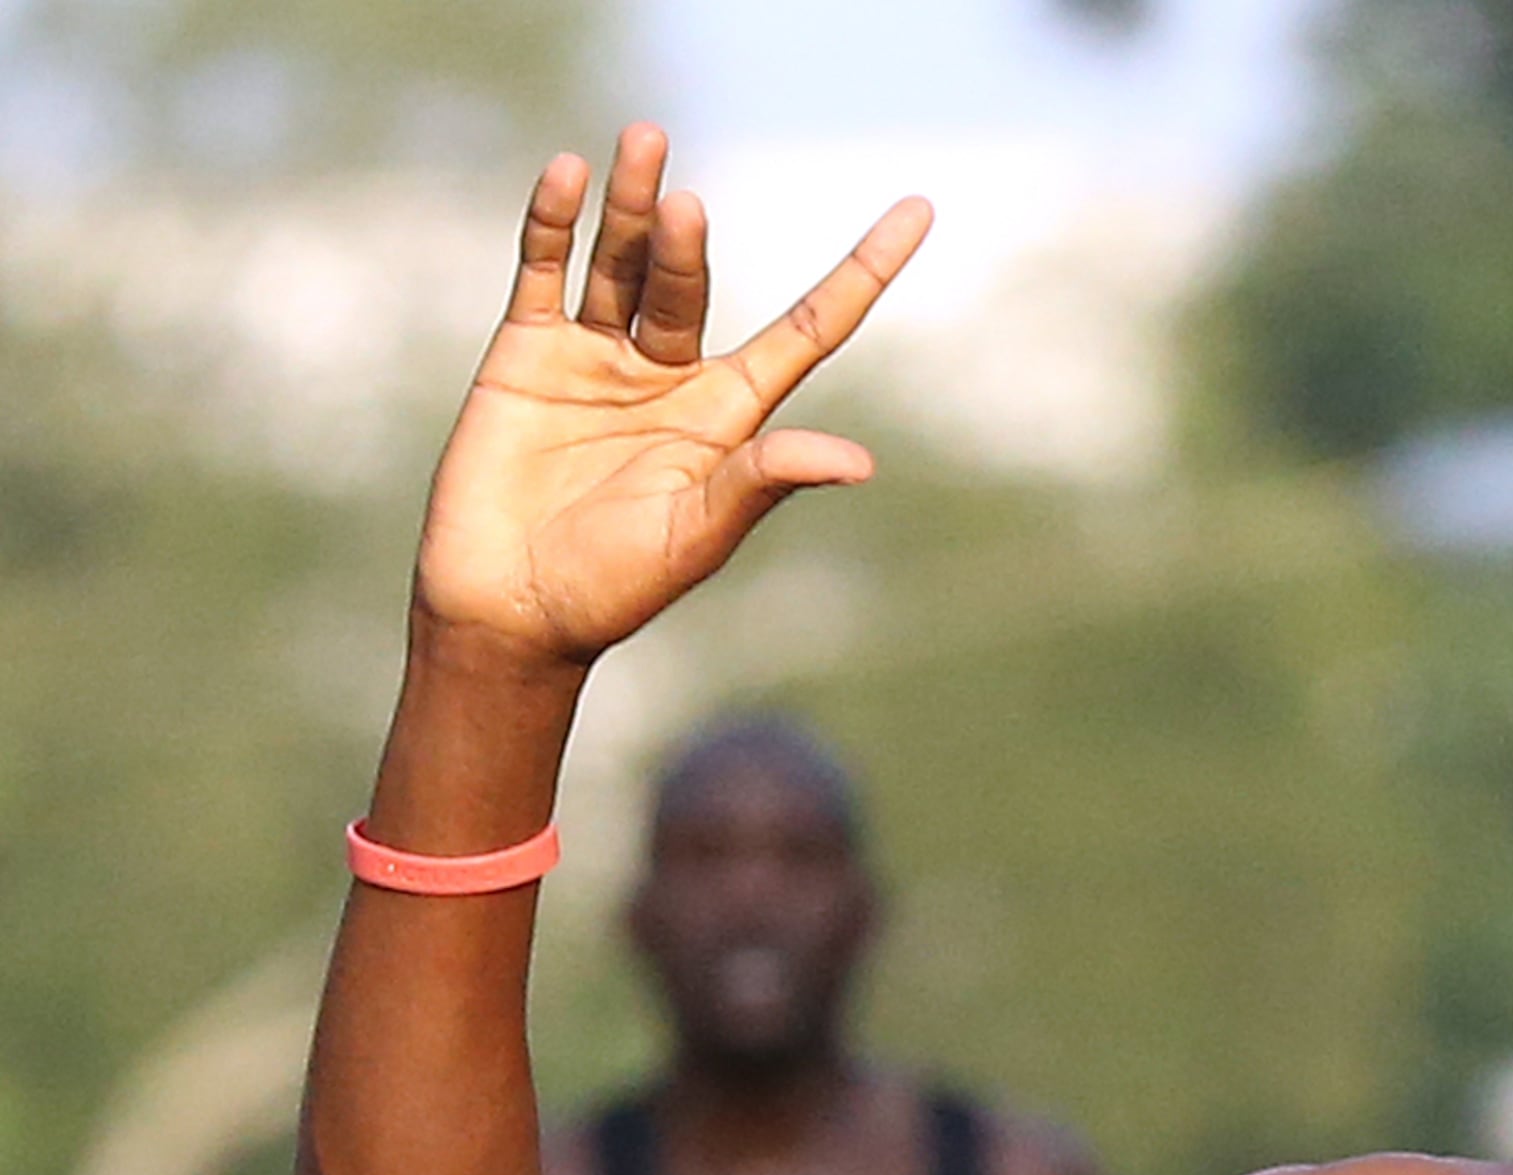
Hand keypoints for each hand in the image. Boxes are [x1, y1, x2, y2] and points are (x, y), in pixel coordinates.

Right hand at [412, 124, 929, 667]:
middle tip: (687, 208)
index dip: (864, 269)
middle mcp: (672, 373)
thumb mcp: (697, 533)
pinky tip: (570, 176)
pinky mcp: (527, 352)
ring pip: (623, 262)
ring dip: (633, 205)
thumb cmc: (613, 586)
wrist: (507, 608)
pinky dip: (555, 224)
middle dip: (687, 246)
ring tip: (645, 141)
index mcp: (731, 414)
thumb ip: (764, 481)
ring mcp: (599, 357)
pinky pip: (546, 271)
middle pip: (689, 284)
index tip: (920, 209)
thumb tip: (860, 463)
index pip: (812, 325)